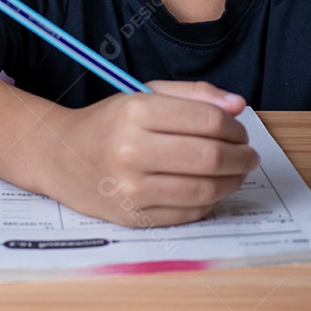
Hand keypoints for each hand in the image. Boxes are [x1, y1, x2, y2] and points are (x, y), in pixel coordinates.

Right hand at [36, 81, 258, 226]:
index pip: (207, 121)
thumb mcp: (146, 94)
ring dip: (233, 181)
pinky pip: (188, 214)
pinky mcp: (132, 217)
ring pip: (204, 190)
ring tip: (238, 172)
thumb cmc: (111, 123)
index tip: (241, 130)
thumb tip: (238, 105)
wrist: (62, 157)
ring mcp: (130, 188)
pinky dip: (210, 202)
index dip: (235, 128)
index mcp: (135, 112)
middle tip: (249, 154)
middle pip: (210, 157)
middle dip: (241, 156)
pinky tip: (213, 189)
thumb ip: (195, 94)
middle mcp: (130, 150)